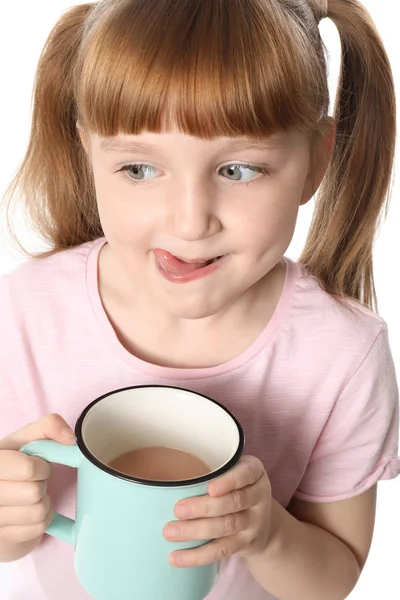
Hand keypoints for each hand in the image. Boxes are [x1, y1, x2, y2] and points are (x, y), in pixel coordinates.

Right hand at [0, 414, 74, 548]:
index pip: (28, 469)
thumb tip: (71, 439)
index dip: (40, 467)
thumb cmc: (13, 465)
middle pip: (34, 492)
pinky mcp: (1, 539)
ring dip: (43, 502)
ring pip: (37, 512)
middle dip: (41, 484)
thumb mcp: (26, 440)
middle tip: (32, 481)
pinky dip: (41, 519)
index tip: (36, 465)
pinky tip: (29, 512)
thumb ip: (48, 426)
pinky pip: (37, 529)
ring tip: (31, 496)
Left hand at [163, 455, 271, 566]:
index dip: (230, 481)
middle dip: (204, 507)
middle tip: (177, 510)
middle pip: (234, 502)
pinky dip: (197, 555)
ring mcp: (253, 522)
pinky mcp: (244, 544)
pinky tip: (177, 557)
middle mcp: (258, 496)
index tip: (210, 488)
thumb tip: (168, 473)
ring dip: (196, 531)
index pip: (246, 474)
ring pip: (226, 527)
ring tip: (170, 532)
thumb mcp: (234, 470)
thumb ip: (213, 468)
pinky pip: (221, 550)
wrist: (263, 522)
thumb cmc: (236, 487)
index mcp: (254, 472)